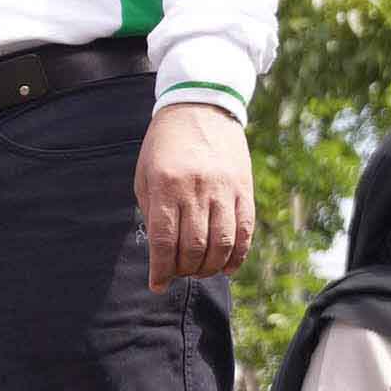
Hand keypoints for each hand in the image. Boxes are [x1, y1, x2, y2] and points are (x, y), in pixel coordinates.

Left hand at [138, 98, 255, 286]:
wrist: (200, 105)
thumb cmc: (165, 145)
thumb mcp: (146, 174)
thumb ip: (152, 211)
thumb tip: (162, 253)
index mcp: (166, 186)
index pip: (163, 241)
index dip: (161, 270)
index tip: (157, 285)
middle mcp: (196, 188)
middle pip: (193, 247)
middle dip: (184, 270)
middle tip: (179, 273)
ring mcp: (224, 188)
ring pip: (221, 243)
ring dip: (209, 267)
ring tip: (200, 270)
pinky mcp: (244, 187)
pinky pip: (244, 230)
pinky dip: (237, 255)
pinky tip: (227, 267)